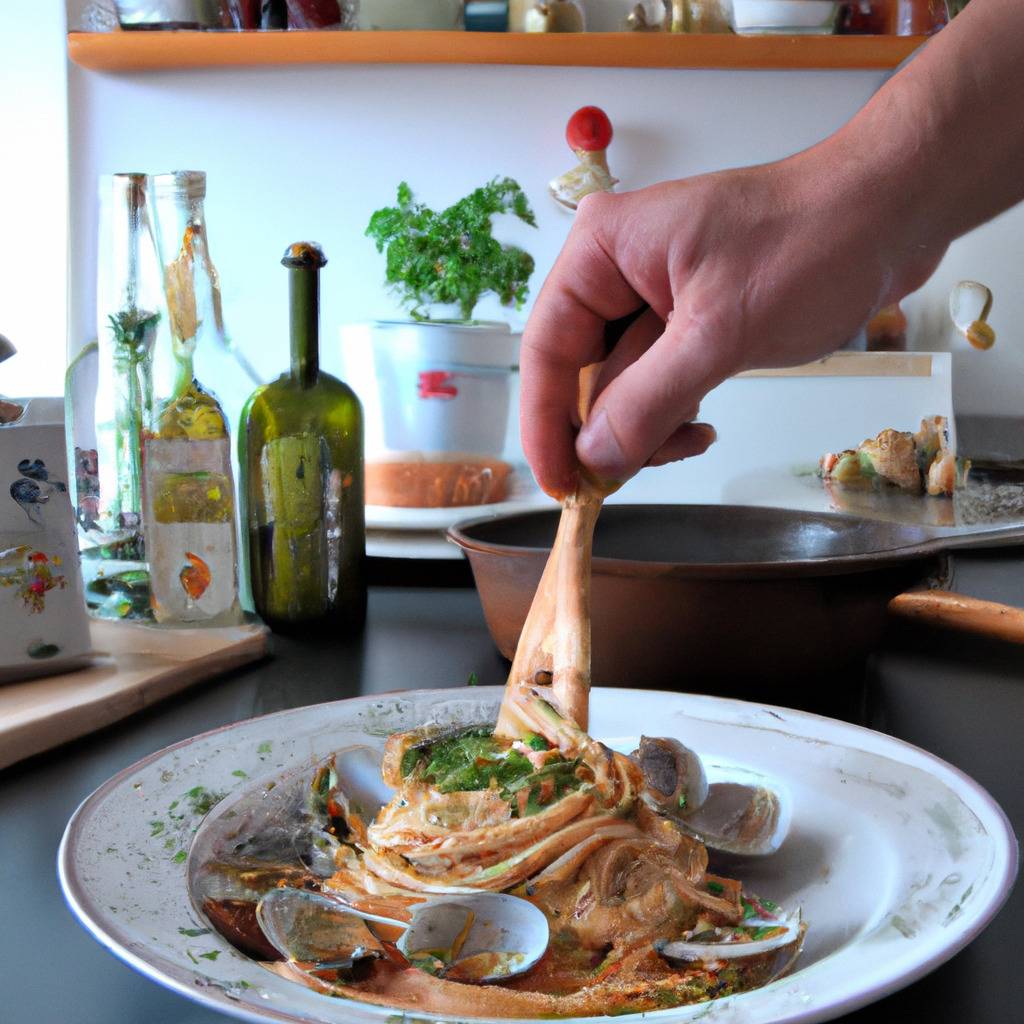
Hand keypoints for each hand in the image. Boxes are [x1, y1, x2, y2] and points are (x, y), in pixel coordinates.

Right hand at [520, 150, 944, 497]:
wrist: (890, 215)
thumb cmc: (812, 244)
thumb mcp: (720, 332)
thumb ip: (647, 400)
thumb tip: (594, 459)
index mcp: (603, 250)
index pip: (547, 348)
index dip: (545, 423)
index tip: (558, 484)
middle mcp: (617, 270)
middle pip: (582, 372)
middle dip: (607, 428)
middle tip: (628, 477)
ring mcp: (653, 295)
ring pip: (621, 385)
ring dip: (647, 425)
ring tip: (691, 439)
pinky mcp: (687, 318)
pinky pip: (657, 380)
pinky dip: (672, 412)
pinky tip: (702, 426)